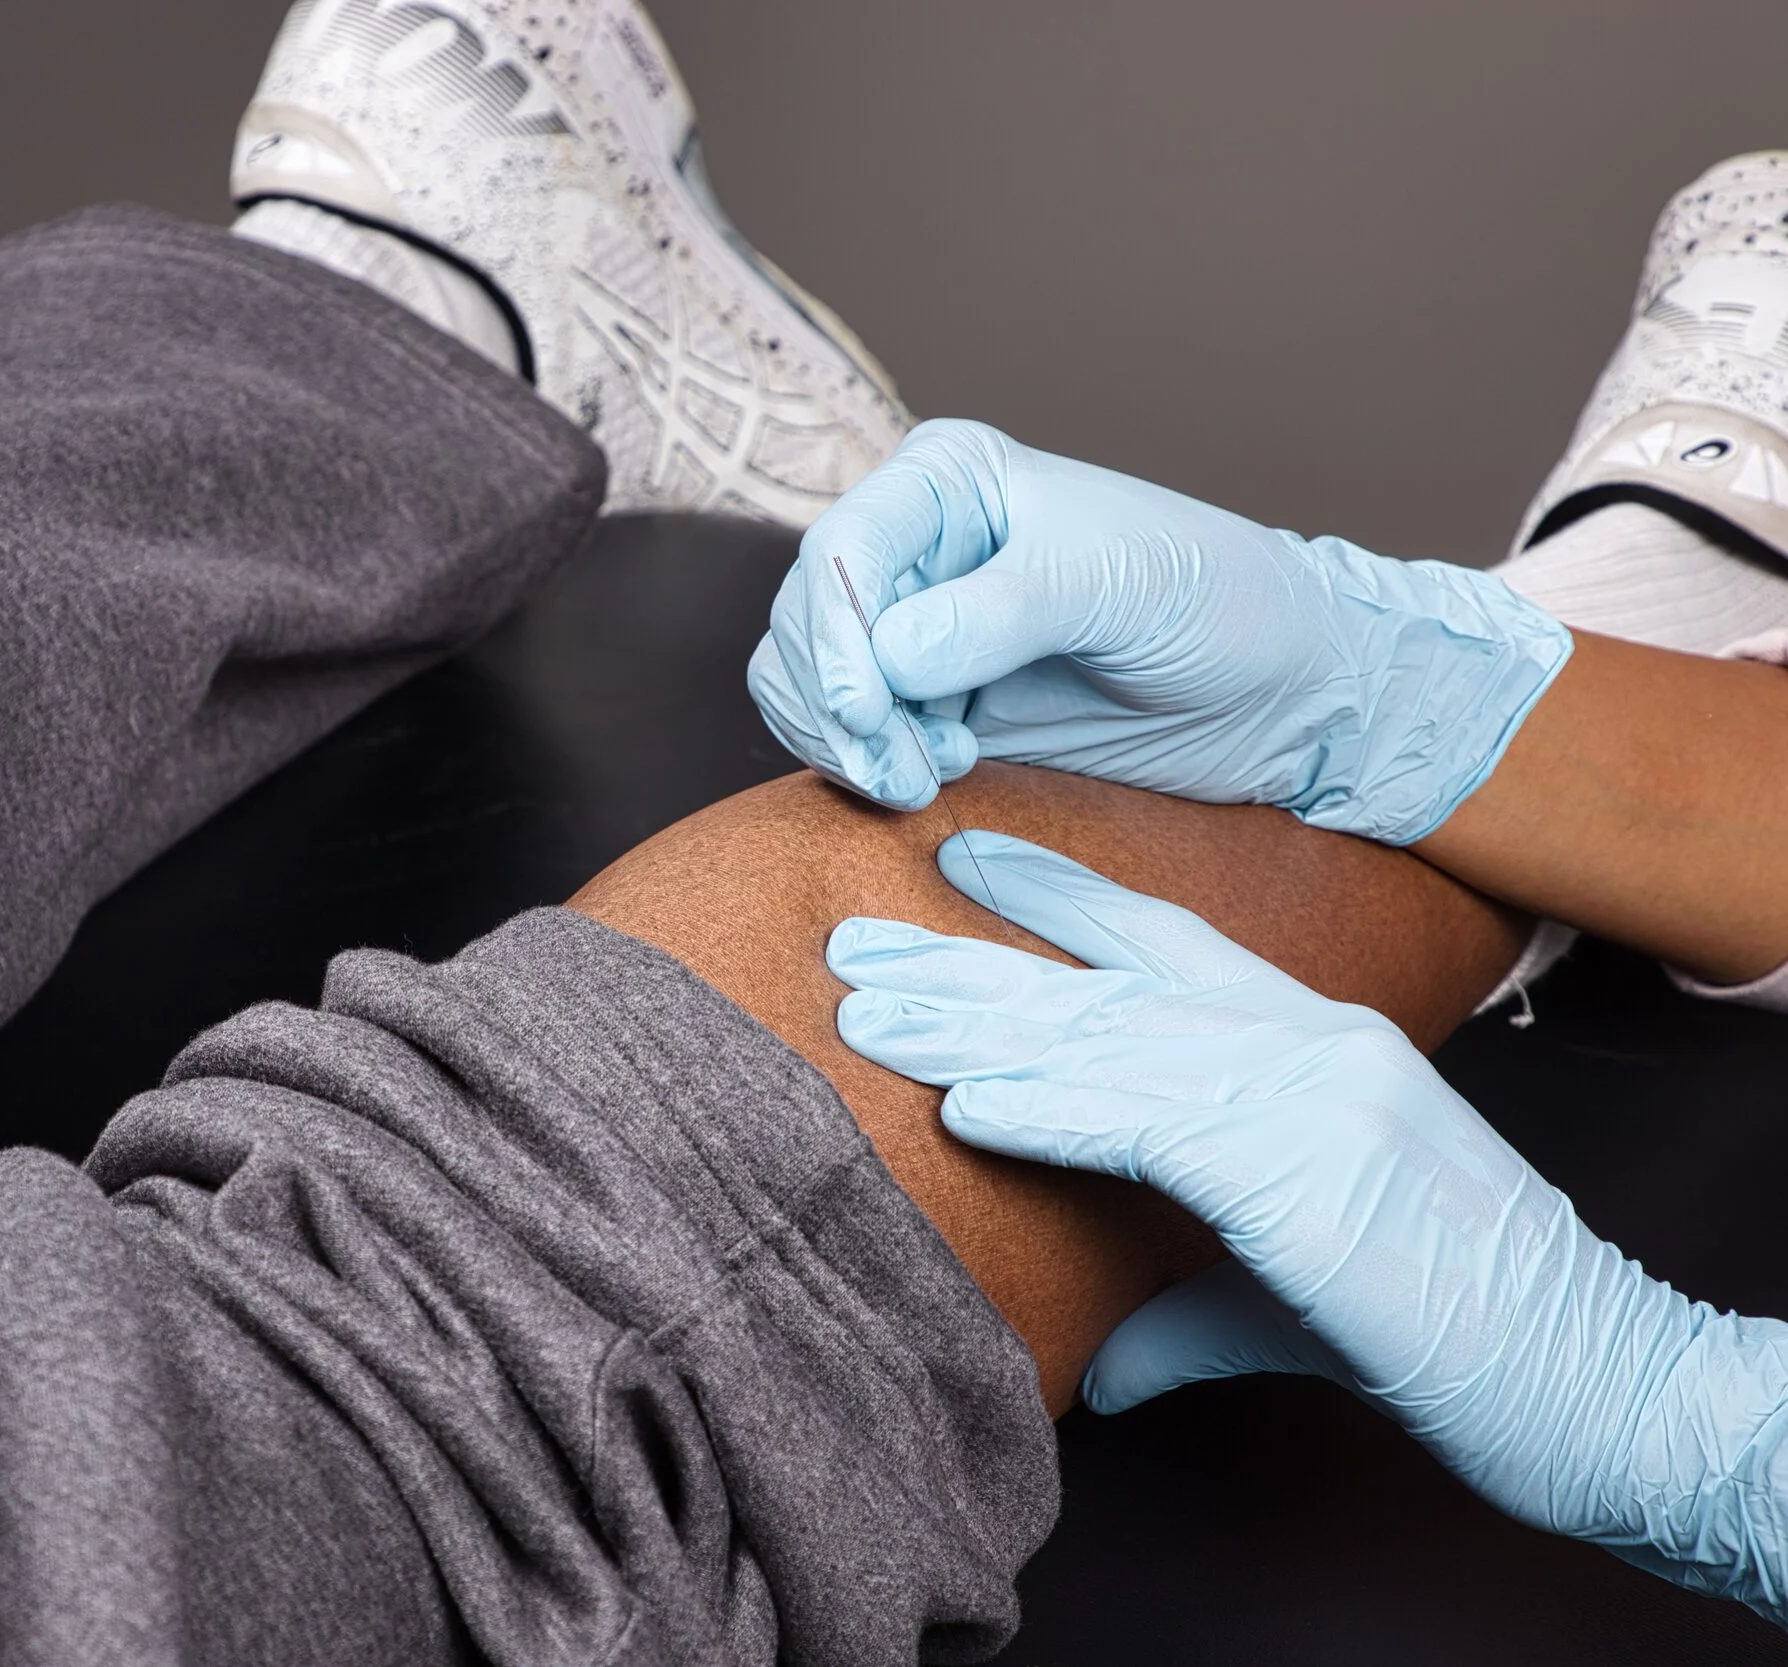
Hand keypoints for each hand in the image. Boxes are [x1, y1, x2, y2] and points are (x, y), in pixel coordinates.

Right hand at [749, 420, 1571, 843]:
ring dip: (843, 742)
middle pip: (803, 621)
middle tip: (912, 766)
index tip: (869, 708)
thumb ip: (1004, 611)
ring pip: (800, 681)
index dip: (833, 634)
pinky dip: (858, 762)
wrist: (1276, 688)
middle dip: (839, 703)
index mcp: (950, 482)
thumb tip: (891, 658)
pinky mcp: (921, 699)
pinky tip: (932, 774)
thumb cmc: (1216, 601)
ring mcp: (909, 624)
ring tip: (926, 776)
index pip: (840, 549)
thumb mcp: (1120, 586)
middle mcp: (914, 546)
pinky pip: (836, 730)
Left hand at [827, 832, 1787, 1622]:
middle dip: (970, 959)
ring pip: (1105, 1038)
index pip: (1167, 939)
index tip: (964, 859)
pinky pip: (1146, 1122)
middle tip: (854, 940)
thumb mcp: (1289, 1297)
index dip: (1060, 895)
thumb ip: (1182, 1313)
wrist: (1585, 1372)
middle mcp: (1305, 1040)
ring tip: (864, 1010)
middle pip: (1104, 981)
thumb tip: (1098, 1370)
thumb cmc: (1444, 1331)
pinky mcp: (1305, 1169)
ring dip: (973, 1028)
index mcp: (1312, 1038)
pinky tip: (963, 1103)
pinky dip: (1048, 1109)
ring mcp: (1310, 1092)